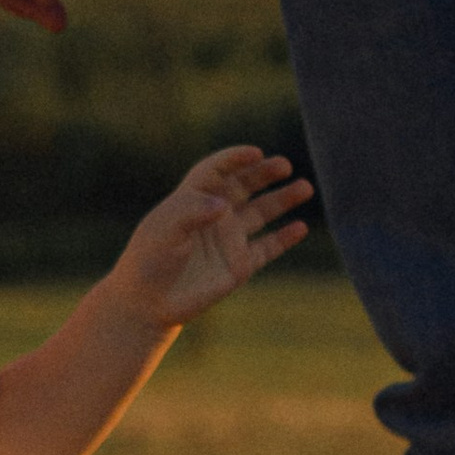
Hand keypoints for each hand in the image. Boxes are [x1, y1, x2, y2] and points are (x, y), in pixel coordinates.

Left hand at [110, 148, 313, 327]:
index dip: (235, 159)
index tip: (255, 153)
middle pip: (244, 186)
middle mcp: (214, 215)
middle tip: (285, 165)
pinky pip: (268, 247)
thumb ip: (191, 212)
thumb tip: (223, 207)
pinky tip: (301, 227)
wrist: (149, 301)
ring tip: (305, 187)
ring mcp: (229, 239)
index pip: (216, 170)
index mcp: (192, 199)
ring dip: (283, 199)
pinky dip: (285, 238)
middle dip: (265, 173)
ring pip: (262, 212)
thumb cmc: (149, 260)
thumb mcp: (163, 229)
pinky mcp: (240, 265)